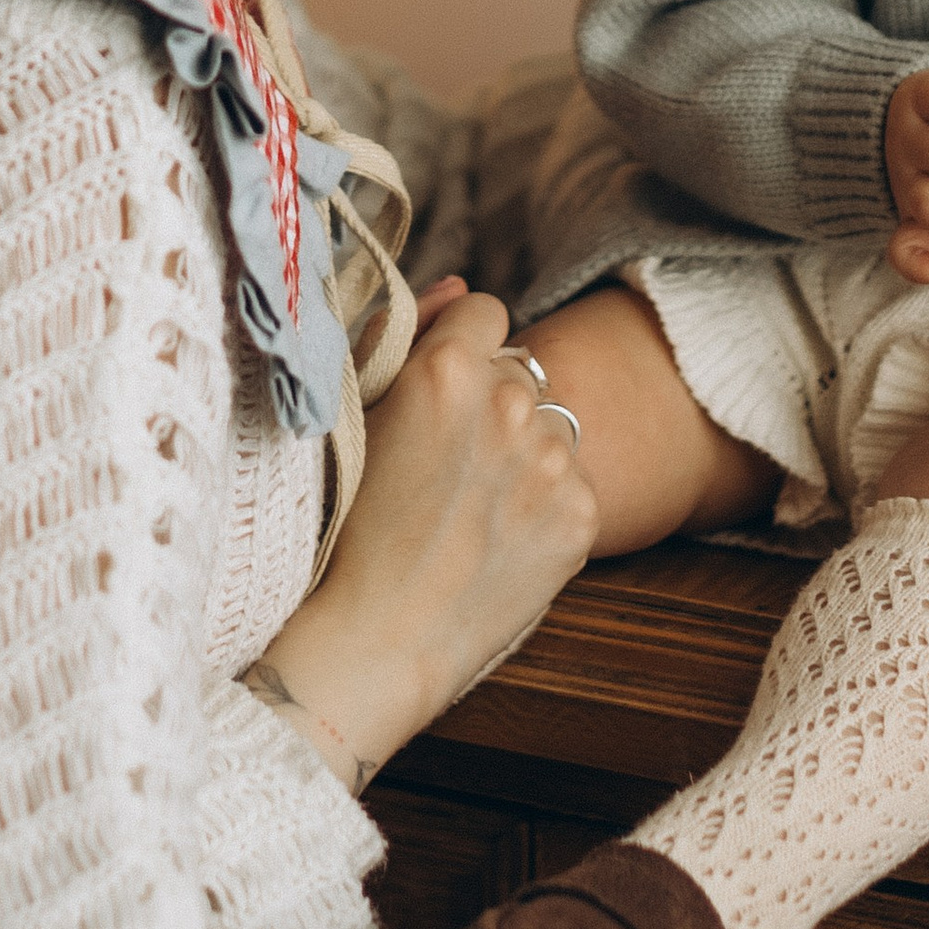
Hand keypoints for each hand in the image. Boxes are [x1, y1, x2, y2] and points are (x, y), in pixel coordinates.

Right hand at [249, 283, 595, 788]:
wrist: (377, 640)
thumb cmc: (346, 531)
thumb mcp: (355, 416)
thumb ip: (404, 335)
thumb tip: (459, 288)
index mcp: (448, 369)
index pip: (484, 310)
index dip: (459, 349)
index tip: (439, 394)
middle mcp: (512, 402)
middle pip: (518, 369)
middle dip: (490, 401)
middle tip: (447, 465)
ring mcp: (554, 460)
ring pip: (549, 425)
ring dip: (522, 450)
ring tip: (471, 508)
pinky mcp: (582, 514)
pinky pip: (571, 483)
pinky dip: (544, 503)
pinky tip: (499, 539)